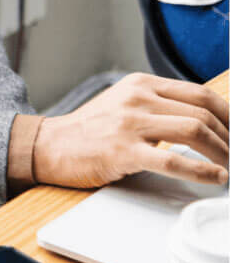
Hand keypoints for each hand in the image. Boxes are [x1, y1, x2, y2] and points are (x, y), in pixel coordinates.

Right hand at [33, 73, 228, 187]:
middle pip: (202, 111)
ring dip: (223, 153)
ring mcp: (130, 123)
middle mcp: (137, 98)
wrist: (51, 146)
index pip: (199, 93)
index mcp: (140, 84)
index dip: (228, 114)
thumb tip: (203, 121)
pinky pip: (173, 159)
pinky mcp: (123, 151)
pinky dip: (202, 171)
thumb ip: (158, 106)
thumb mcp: (124, 104)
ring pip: (194, 130)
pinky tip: (216, 178)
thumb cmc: (90, 131)